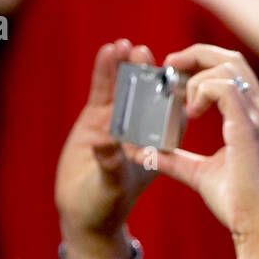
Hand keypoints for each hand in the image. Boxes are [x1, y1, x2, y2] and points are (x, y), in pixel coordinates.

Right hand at [55, 39, 158, 258]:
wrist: (83, 212)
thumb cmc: (105, 206)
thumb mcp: (111, 187)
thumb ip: (110, 165)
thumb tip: (106, 144)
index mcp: (158, 149)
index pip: (170, 119)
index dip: (172, 98)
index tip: (175, 80)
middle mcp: (142, 131)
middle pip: (148, 98)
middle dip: (148, 76)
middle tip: (148, 55)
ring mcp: (120, 122)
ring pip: (126, 90)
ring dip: (129, 69)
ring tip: (128, 47)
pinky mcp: (97, 118)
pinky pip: (103, 91)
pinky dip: (105, 72)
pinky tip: (108, 52)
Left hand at [126, 44, 258, 246]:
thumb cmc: (238, 204)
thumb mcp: (199, 173)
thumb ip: (174, 159)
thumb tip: (143, 152)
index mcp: (253, 117)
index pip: (232, 69)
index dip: (200, 62)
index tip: (174, 76)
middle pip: (230, 58)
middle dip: (195, 55)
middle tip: (169, 68)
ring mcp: (257, 117)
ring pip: (226, 67)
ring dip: (196, 75)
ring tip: (180, 97)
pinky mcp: (248, 128)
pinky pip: (223, 87)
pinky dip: (202, 90)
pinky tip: (191, 111)